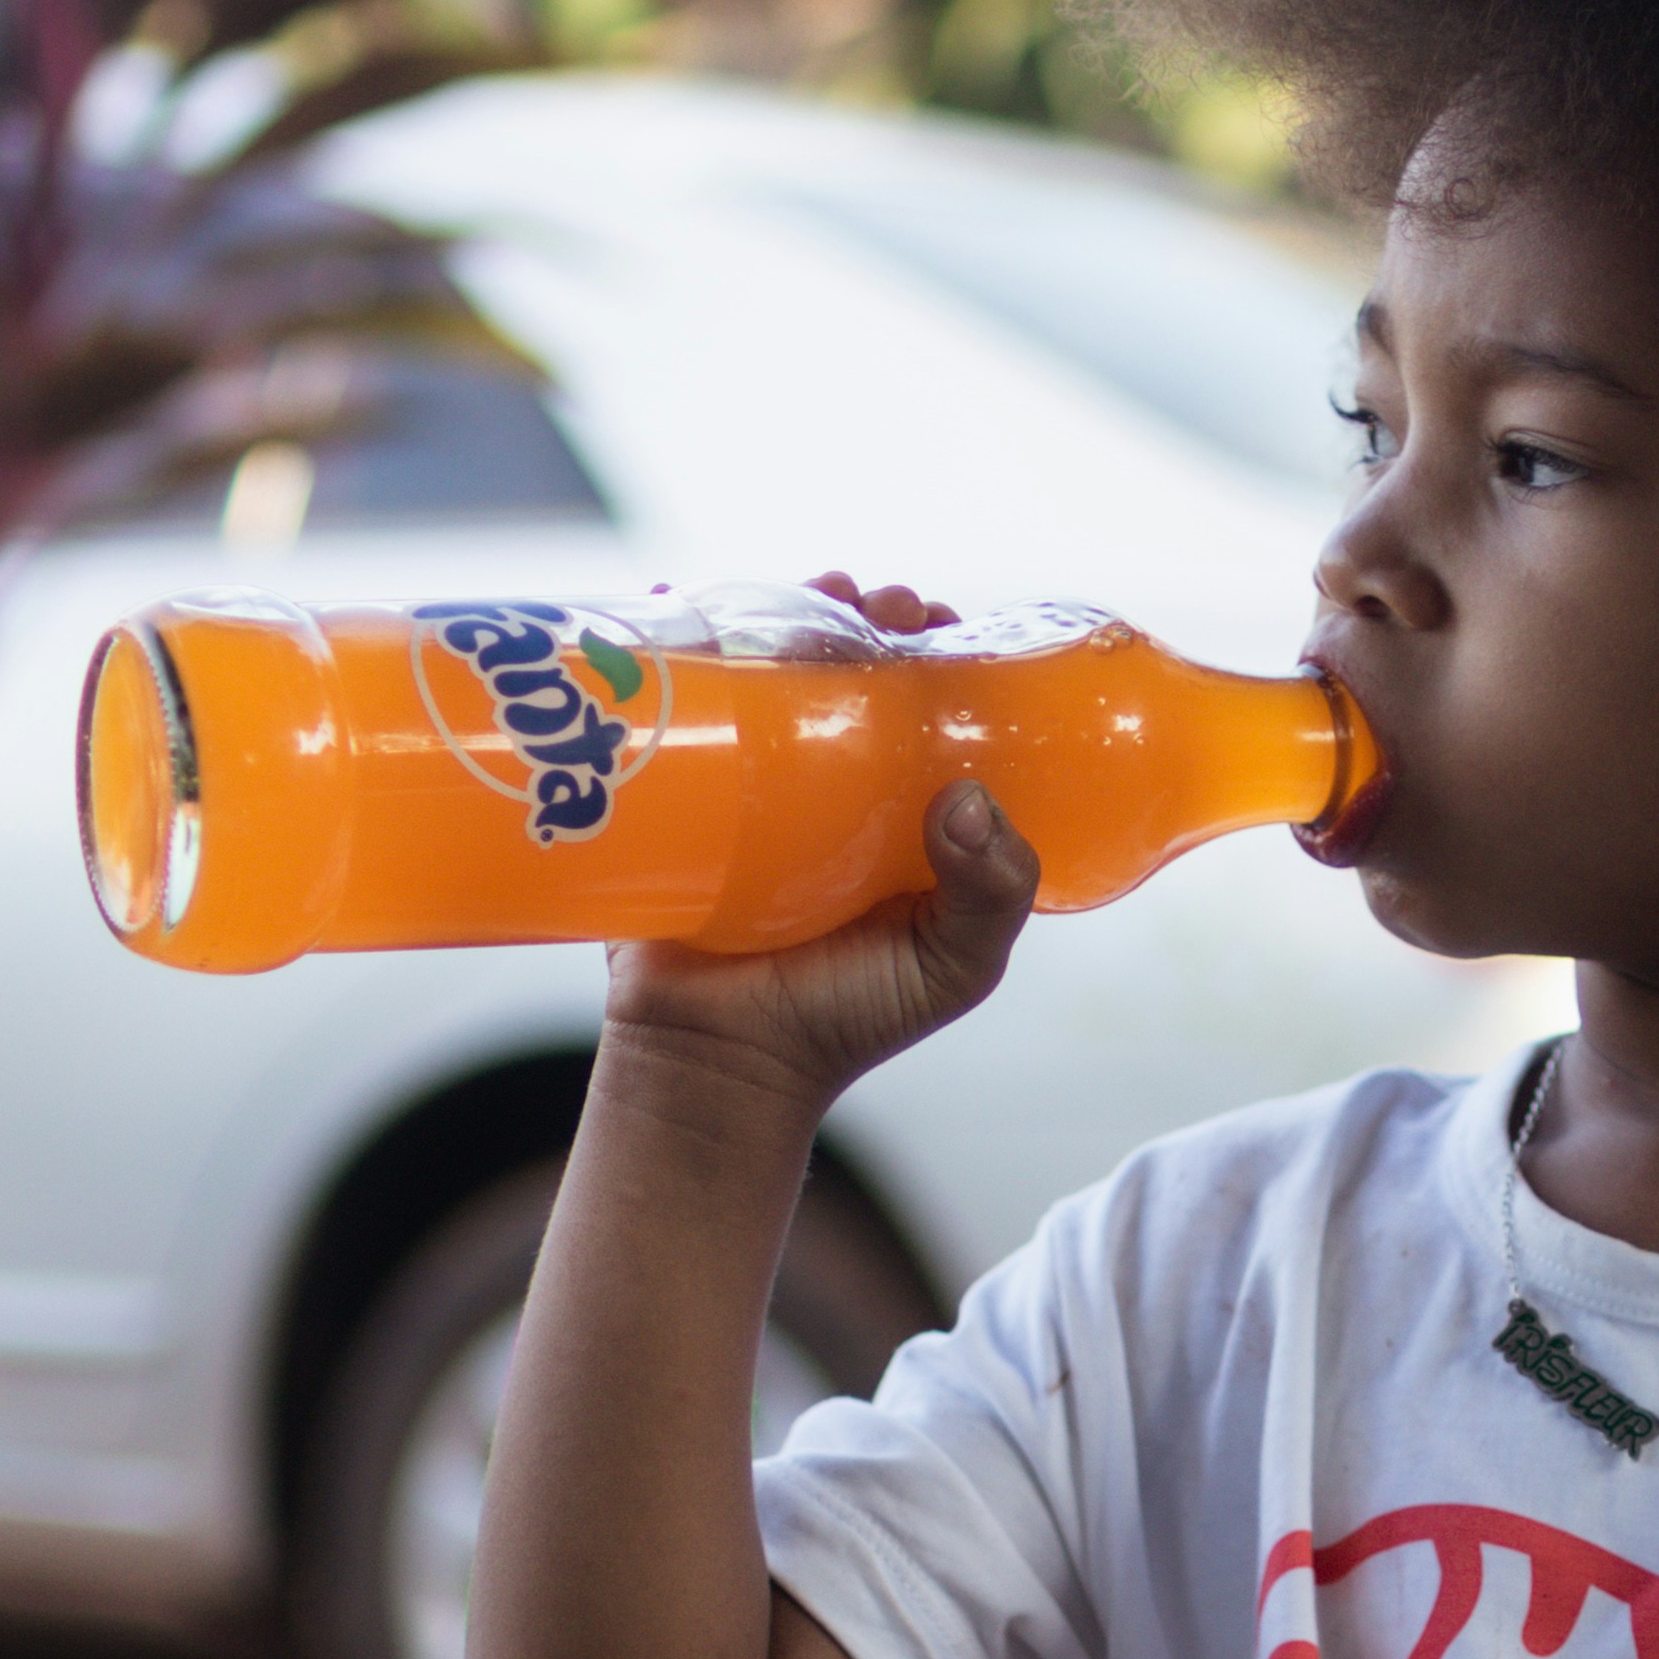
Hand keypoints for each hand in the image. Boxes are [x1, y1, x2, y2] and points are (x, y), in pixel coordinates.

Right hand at [605, 570, 1038, 1115]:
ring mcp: (748, 781)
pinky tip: (672, 598)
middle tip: (875, 604)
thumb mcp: (954, 965)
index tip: (941, 621)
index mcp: (903, 806)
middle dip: (865, 614)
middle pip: (847, 665)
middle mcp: (829, 781)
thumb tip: (963, 797)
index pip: (929, 701)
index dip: (939, 648)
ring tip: (811, 593)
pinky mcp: (675, 790)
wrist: (719, 1065)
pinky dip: (666, 637)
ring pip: (767, 669)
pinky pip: (669, 702)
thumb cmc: (846, 1020)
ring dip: (783, 608)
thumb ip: (992, 893)